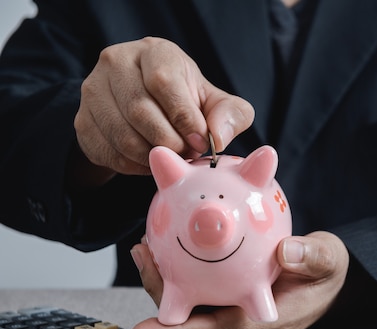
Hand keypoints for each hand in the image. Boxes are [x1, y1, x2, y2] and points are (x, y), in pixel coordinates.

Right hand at [73, 37, 253, 180]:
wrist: (147, 107)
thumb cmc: (187, 101)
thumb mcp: (215, 102)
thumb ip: (231, 115)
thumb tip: (218, 137)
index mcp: (154, 52)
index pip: (162, 82)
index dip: (184, 117)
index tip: (200, 140)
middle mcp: (117, 63)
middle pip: (140, 111)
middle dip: (170, 142)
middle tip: (187, 154)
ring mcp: (93, 92)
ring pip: (122, 136)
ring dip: (153, 157)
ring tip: (171, 158)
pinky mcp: (82, 121)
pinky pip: (109, 153)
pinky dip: (135, 167)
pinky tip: (151, 162)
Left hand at [131, 231, 348, 328]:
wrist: (333, 279)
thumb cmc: (330, 273)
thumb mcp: (329, 261)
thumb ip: (312, 257)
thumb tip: (286, 251)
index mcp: (262, 322)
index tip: (144, 328)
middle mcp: (243, 321)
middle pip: (192, 316)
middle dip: (162, 292)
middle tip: (143, 254)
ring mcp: (237, 311)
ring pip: (192, 302)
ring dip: (168, 279)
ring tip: (147, 246)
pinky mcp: (235, 297)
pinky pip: (203, 288)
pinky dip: (185, 269)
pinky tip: (174, 241)